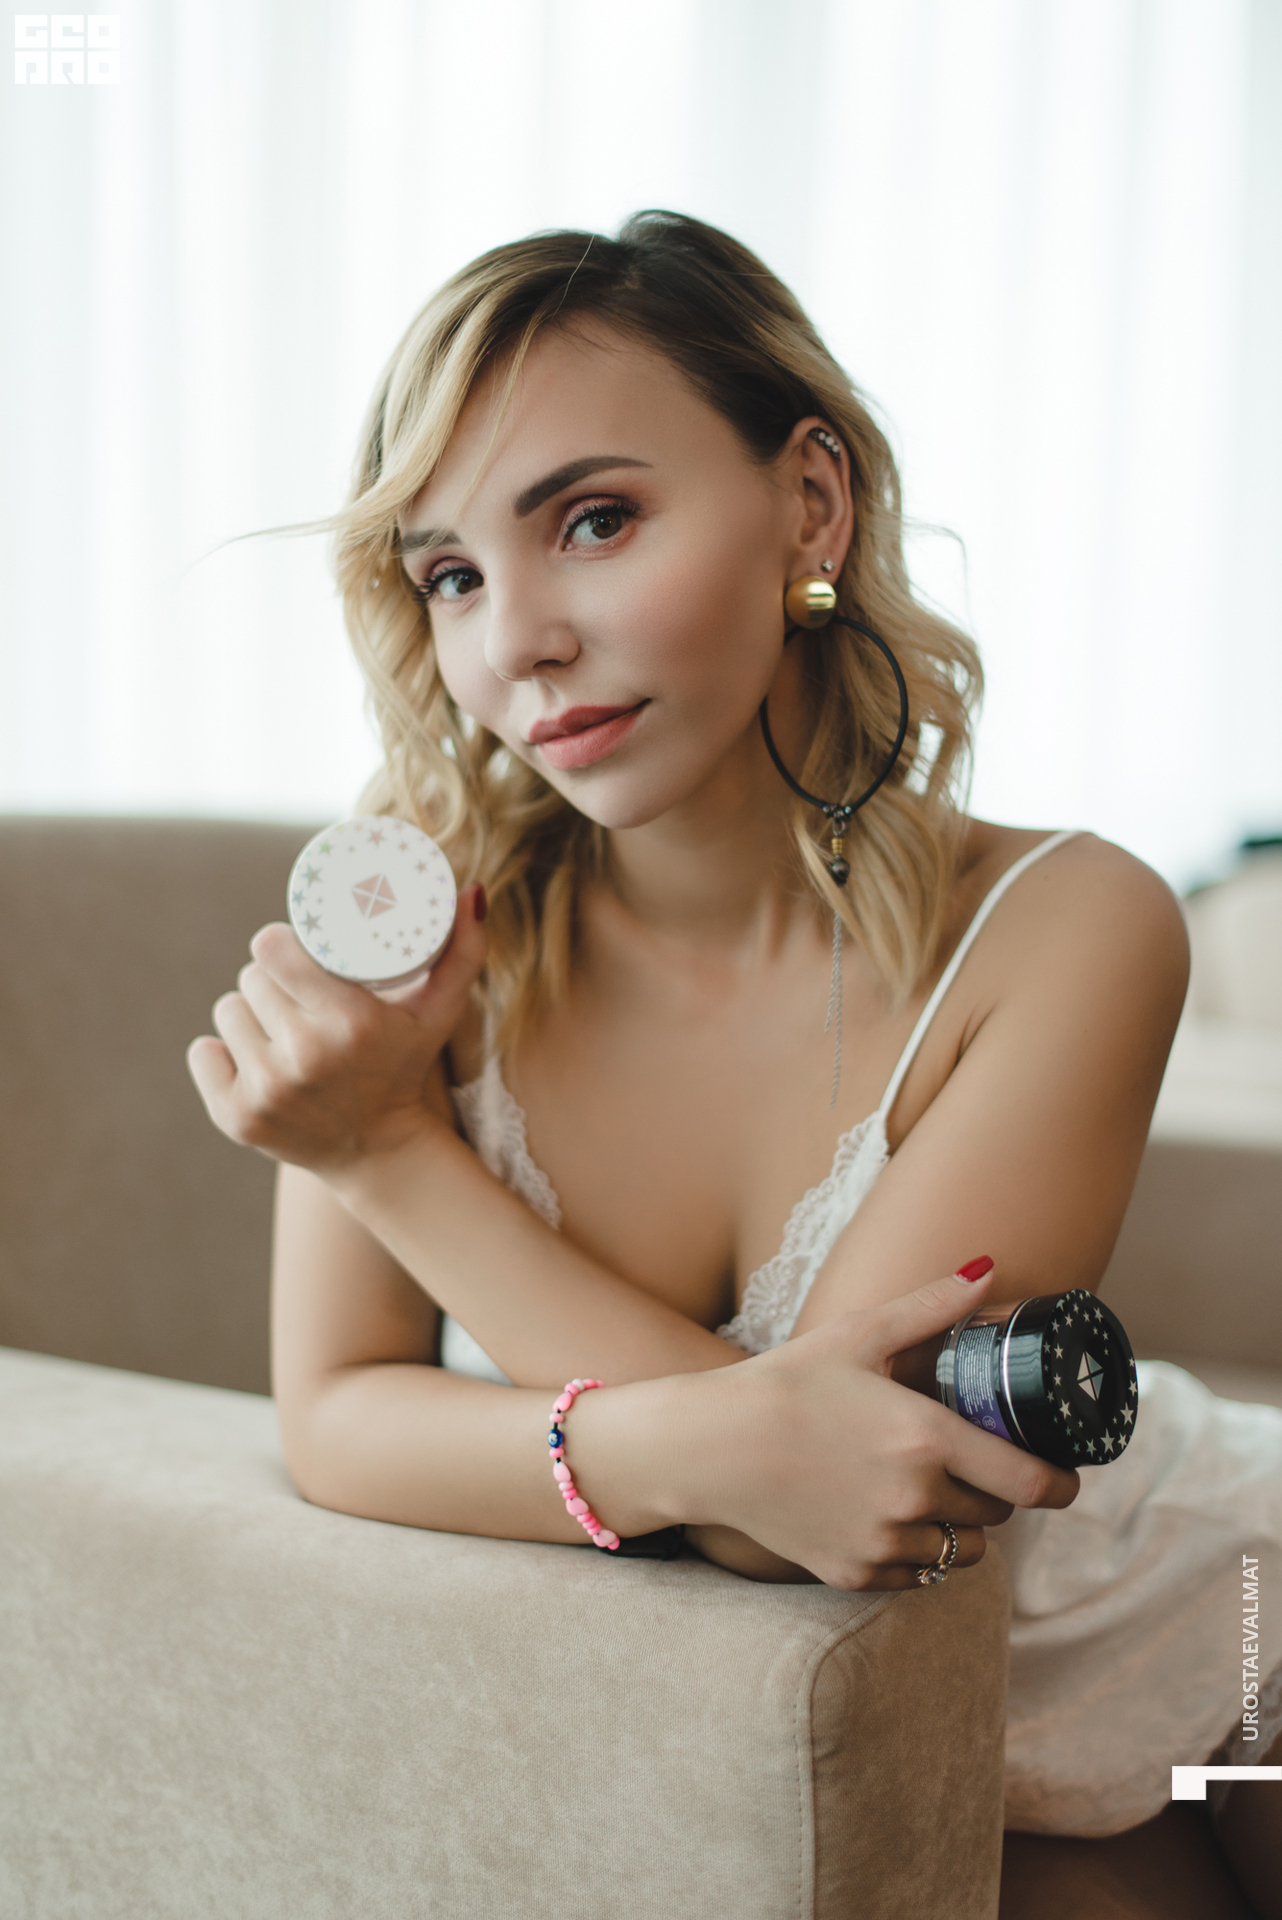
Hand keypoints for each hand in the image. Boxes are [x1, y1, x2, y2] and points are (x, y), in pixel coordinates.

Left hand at [186, 885, 487, 1176]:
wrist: (380, 1153)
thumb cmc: (406, 1066)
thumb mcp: (440, 1012)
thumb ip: (464, 952)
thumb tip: (470, 890)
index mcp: (349, 1022)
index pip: (272, 949)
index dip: (276, 944)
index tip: (290, 950)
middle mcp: (304, 1056)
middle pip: (251, 979)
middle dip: (268, 980)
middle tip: (293, 992)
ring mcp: (267, 1091)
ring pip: (226, 1011)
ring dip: (246, 1012)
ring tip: (275, 1023)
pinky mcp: (237, 1117)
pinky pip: (202, 1052)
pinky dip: (218, 1052)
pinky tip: (244, 1054)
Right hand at [670, 1264, 1078, 1589]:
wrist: (709, 1447)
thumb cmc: (784, 1383)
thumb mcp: (858, 1335)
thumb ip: (931, 1307)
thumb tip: (988, 1268)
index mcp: (927, 1438)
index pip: (1031, 1483)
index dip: (1062, 1484)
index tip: (1067, 1477)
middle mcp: (914, 1498)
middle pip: (997, 1516)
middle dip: (996, 1492)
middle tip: (976, 1465)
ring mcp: (885, 1543)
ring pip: (961, 1553)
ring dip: (960, 1527)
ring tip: (932, 1492)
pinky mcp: (855, 1573)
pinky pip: (916, 1577)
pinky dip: (916, 1554)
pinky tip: (889, 1518)